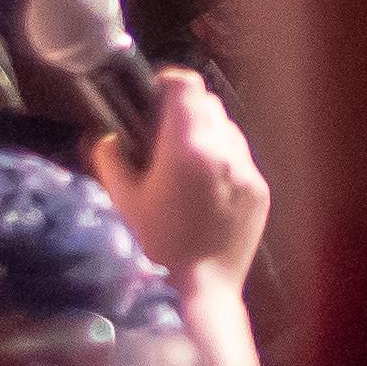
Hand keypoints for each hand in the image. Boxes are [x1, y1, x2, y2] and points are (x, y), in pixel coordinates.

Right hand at [94, 68, 270, 282]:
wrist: (206, 284)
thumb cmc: (161, 241)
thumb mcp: (125, 200)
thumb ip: (110, 159)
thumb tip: (105, 136)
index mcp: (187, 146)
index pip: (186, 85)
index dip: (168, 82)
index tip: (154, 94)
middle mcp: (223, 148)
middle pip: (208, 102)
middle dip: (185, 109)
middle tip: (164, 131)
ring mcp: (247, 167)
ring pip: (227, 128)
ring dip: (207, 133)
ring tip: (187, 161)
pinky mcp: (261, 185)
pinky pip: (241, 157)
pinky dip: (224, 160)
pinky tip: (207, 186)